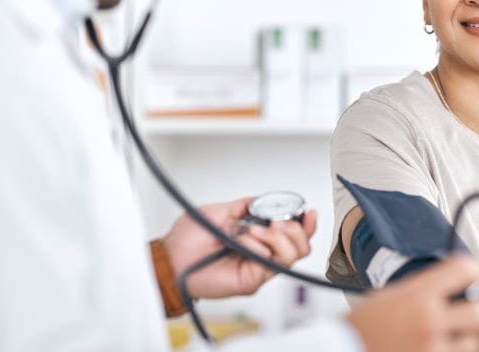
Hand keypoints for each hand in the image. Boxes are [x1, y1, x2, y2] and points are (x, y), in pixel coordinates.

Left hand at [162, 197, 317, 299]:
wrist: (171, 260)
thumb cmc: (187, 240)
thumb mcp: (219, 211)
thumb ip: (243, 206)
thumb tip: (264, 200)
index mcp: (257, 235)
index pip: (292, 232)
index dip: (305, 223)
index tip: (307, 212)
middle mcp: (262, 251)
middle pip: (300, 245)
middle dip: (296, 229)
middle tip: (278, 221)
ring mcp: (258, 266)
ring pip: (292, 255)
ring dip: (277, 237)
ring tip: (256, 230)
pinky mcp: (252, 279)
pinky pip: (270, 262)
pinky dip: (259, 246)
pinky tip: (245, 241)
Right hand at [346, 255, 478, 351]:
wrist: (341, 350)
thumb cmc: (362, 326)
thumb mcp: (389, 296)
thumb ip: (423, 290)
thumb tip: (456, 285)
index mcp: (416, 295)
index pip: (464, 270)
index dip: (475, 269)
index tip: (476, 273)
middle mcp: (428, 321)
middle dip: (475, 311)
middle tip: (466, 312)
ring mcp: (431, 348)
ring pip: (472, 343)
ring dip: (462, 340)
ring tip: (444, 338)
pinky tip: (435, 348)